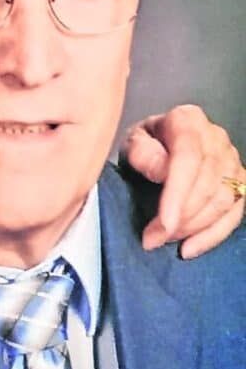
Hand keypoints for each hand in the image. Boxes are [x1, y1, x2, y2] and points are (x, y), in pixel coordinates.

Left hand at [121, 104, 243, 257]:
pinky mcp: (240, 183)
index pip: (188, 157)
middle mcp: (215, 137)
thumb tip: (163, 171)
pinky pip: (234, 214)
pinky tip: (189, 248)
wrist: (159, 144)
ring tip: (163, 240)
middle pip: (207, 183)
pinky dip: (212, 236)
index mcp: (187, 120)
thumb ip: (143, 152)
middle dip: (181, 217)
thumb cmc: (145, 144)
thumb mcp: (132, 141)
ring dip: (193, 228)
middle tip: (153, 238)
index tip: (164, 221)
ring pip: (223, 201)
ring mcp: (232, 160)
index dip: (178, 192)